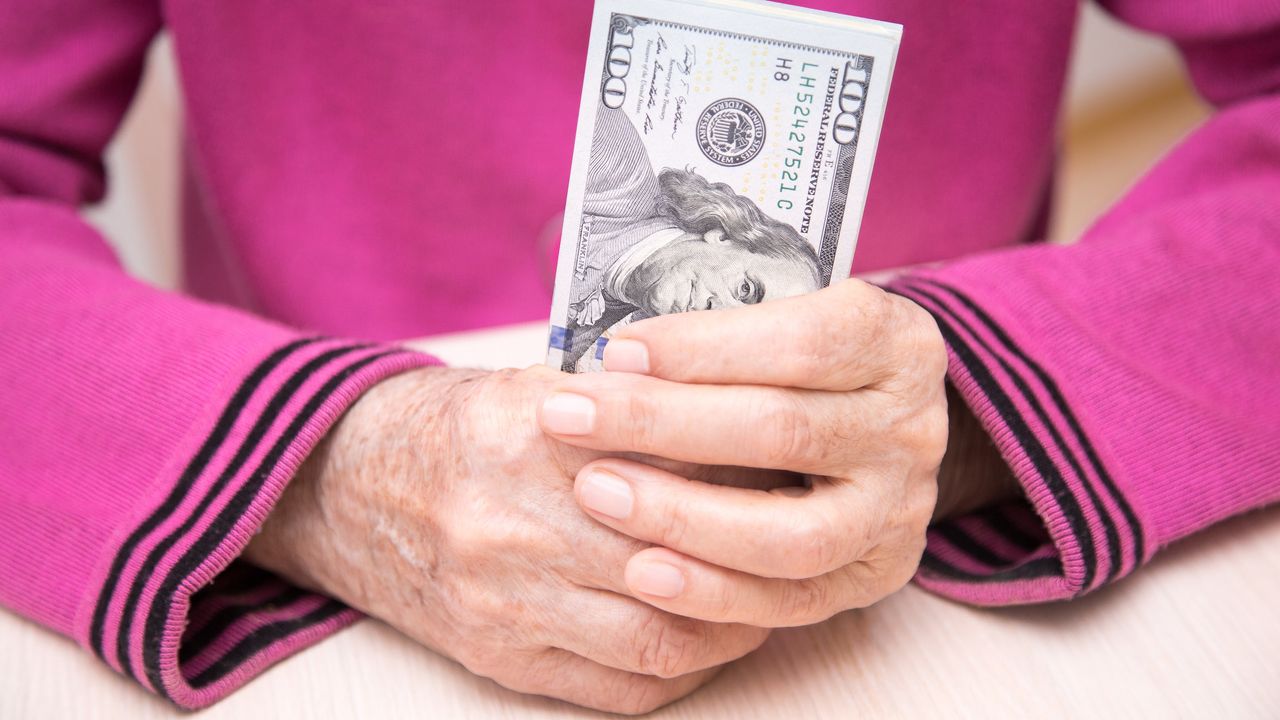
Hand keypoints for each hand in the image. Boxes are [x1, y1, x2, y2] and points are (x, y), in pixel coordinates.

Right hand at [245, 365, 770, 713]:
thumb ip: (627, 412)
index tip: (789, 475)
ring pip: (657, 637)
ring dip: (729, 625)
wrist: (347, 488)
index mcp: (528, 437)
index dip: (746, 478)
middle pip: (676, 559)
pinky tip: (707, 642)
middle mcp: (513, 526)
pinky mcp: (498, 656)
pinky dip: (679, 672)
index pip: (672, 467)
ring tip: (766, 598)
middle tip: (800, 544)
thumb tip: (740, 436)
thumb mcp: (536, 390)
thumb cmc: (457, 431)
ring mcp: (504, 602)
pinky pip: (617, 690)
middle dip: (754, 558)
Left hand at [538, 279, 948, 626]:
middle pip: (783, 431)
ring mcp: (900, 510)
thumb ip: (719, 336)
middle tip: (569, 418)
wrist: (883, 427)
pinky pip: (791, 600)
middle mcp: (911, 428)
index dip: (703, 348)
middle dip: (661, 424)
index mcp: (895, 343)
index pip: (802, 342)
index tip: (615, 351)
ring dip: (682, 518)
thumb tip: (609, 361)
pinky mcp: (876, 574)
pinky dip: (712, 591)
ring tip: (596, 494)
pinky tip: (642, 572)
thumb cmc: (804, 362)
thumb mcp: (787, 320)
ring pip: (791, 534)